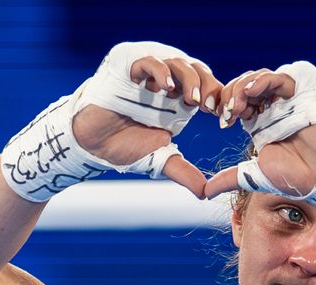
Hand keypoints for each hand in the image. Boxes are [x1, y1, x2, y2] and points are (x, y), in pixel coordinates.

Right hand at [73, 55, 223, 197]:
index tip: (224, 119)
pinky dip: (160, 70)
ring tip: (192, 99)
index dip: (219, 100)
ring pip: (178, 62)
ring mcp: (150, 74)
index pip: (209, 89)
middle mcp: (169, 85)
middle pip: (199, 72)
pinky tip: (166, 86)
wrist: (91, 143)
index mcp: (180, 100)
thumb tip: (205, 193)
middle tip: (210, 108)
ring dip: (190, 79)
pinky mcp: (129, 68)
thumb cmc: (124, 146)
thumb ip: (184, 172)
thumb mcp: (160, 159)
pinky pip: (149, 60)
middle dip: (209, 87)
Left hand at [204, 70, 315, 199]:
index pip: (236, 101)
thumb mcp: (253, 175)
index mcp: (259, 121)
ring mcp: (287, 99)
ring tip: (237, 105)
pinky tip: (252, 91)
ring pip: (260, 78)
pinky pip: (281, 77)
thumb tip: (204, 192)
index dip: (225, 106)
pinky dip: (264, 80)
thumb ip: (229, 178)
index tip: (222, 122)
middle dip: (231, 95)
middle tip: (227, 113)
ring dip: (243, 87)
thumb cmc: (294, 177)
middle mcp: (272, 107)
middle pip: (244, 85)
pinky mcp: (303, 93)